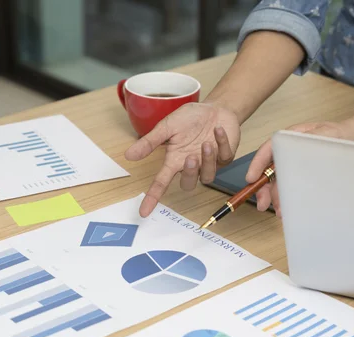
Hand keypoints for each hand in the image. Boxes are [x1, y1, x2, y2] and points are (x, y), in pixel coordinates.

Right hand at [125, 102, 240, 216]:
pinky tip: (218, 130)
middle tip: (190, 157)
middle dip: (190, 173)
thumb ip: (150, 142)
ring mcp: (209, 163)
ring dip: (207, 160)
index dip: (152, 197)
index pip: (161, 183)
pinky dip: (222, 143)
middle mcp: (191, 165)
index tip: (143, 212)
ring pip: (208, 176)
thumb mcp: (167, 126)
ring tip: (207, 143)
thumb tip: (128, 155)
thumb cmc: (189, 118)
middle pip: (188, 184)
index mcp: (175, 160)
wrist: (214, 108)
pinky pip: (225, 157)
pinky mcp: (225, 157)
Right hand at [245, 119, 353, 217]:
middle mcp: (288, 151)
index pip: (267, 150)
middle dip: (263, 188)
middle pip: (268, 170)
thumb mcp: (326, 135)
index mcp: (289, 137)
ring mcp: (293, 163)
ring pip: (278, 181)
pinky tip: (288, 208)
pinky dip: (286, 198)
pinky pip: (289, 186)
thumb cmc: (340, 135)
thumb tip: (291, 158)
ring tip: (279, 211)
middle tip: (262, 203)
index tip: (250, 179)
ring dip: (275, 197)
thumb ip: (308, 143)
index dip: (256, 165)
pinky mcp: (300, 175)